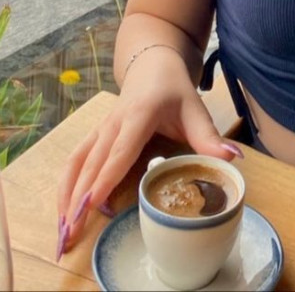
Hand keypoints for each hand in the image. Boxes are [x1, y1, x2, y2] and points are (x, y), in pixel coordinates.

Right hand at [55, 50, 242, 257]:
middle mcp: (114, 122)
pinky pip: (75, 159)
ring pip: (77, 162)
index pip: (120, 151)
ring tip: (63, 227)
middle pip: (93, 163)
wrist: (152, 63)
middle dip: (80, 198)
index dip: (106, 177)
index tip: (93, 203)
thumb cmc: (173, 87)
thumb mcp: (194, 107)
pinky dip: (66, 184)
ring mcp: (101, 128)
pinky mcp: (95, 134)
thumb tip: (231, 159)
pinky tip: (63, 208)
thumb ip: (209, 136)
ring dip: (67, 194)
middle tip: (71, 232)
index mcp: (139, 115)